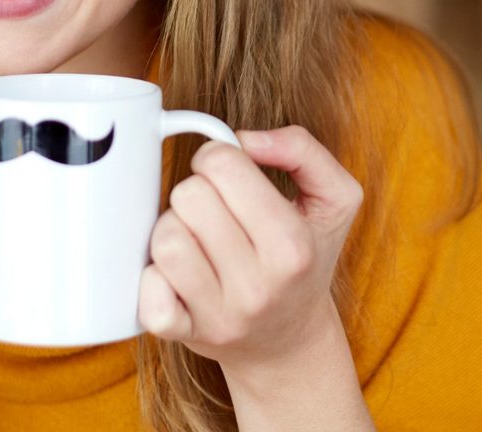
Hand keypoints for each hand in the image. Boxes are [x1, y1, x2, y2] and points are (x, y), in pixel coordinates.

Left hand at [137, 125, 363, 372]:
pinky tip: (177, 272)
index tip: (228, 173)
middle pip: (189, 196)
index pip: (224, 165)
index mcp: (292, 246)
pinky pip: (147, 294)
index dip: (220, 156)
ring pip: (165, 239)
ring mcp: (218, 316)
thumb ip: (302, 149)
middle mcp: (257, 286)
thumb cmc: (307, 257)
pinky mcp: (184, 335)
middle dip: (197, 189)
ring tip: (196, 236)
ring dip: (174, 227)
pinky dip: (153, 275)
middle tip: (214, 207)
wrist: (290, 342)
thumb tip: (245, 139)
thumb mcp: (334, 198)